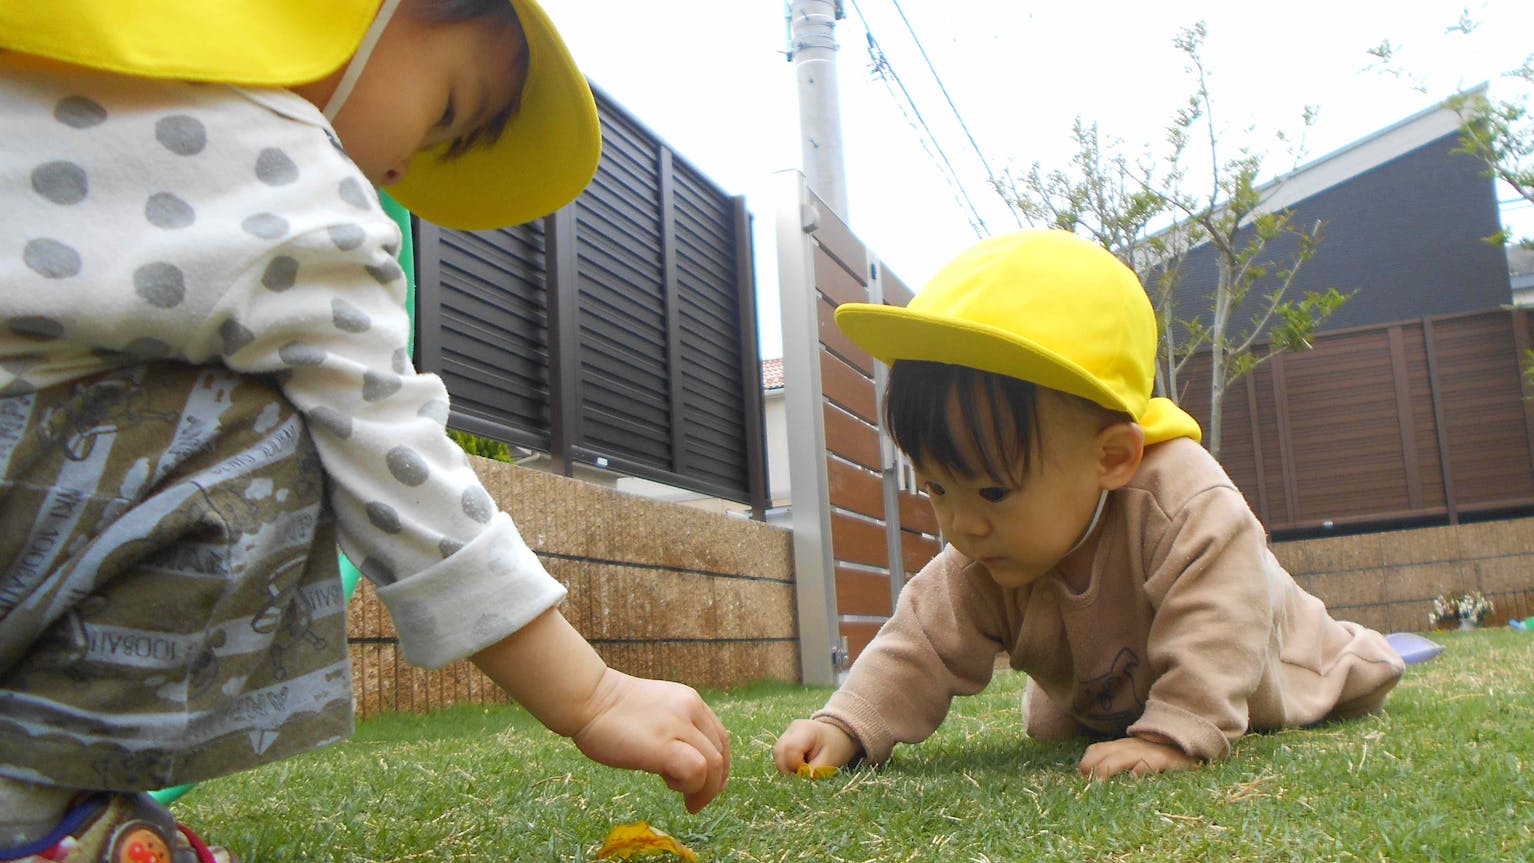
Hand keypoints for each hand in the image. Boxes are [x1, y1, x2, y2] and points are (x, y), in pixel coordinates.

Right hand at [569, 669, 730, 812]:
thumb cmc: (610, 711)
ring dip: (703, 789)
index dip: (720, 766)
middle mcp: (689, 710)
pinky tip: (670, 786)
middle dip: (714, 784)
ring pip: (712, 763)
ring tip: (684, 799)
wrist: (587, 698)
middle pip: (720, 753)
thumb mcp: (655, 712)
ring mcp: (678, 726)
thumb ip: (674, 730)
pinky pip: (695, 770)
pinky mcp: (663, 745)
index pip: (719, 737)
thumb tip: (684, 763)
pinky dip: (690, 786)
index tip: (708, 784)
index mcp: (689, 702)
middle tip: (696, 802)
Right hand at [771, 718, 860, 774]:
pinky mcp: (783, 740)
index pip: (790, 749)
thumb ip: (815, 771)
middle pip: (778, 752)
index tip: (808, 772)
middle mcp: (791, 729)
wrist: (836, 736)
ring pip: (776, 755)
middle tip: (803, 773)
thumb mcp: (831, 760)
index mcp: (806, 730)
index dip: (796, 765)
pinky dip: (786, 764)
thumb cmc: (835, 747)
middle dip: (788, 769)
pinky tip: (798, 764)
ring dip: (786, 767)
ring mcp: (785, 733)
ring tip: (802, 768)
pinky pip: (778, 755)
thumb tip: (800, 780)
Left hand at [1078, 735, 1197, 779]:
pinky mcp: (1166, 760)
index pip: (1100, 749)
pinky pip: (1152, 762)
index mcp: (1124, 746)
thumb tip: (1092, 773)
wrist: (1191, 740)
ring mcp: (1149, 752)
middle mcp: (1133, 747)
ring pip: (1125, 757)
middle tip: (1085, 779)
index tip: (1081, 773)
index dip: (1088, 760)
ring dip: (1110, 767)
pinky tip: (1134, 776)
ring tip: (1099, 780)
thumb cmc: (1160, 752)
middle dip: (1095, 765)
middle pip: (1108, 753)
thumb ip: (1117, 758)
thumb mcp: (1136, 752)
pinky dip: (1142, 768)